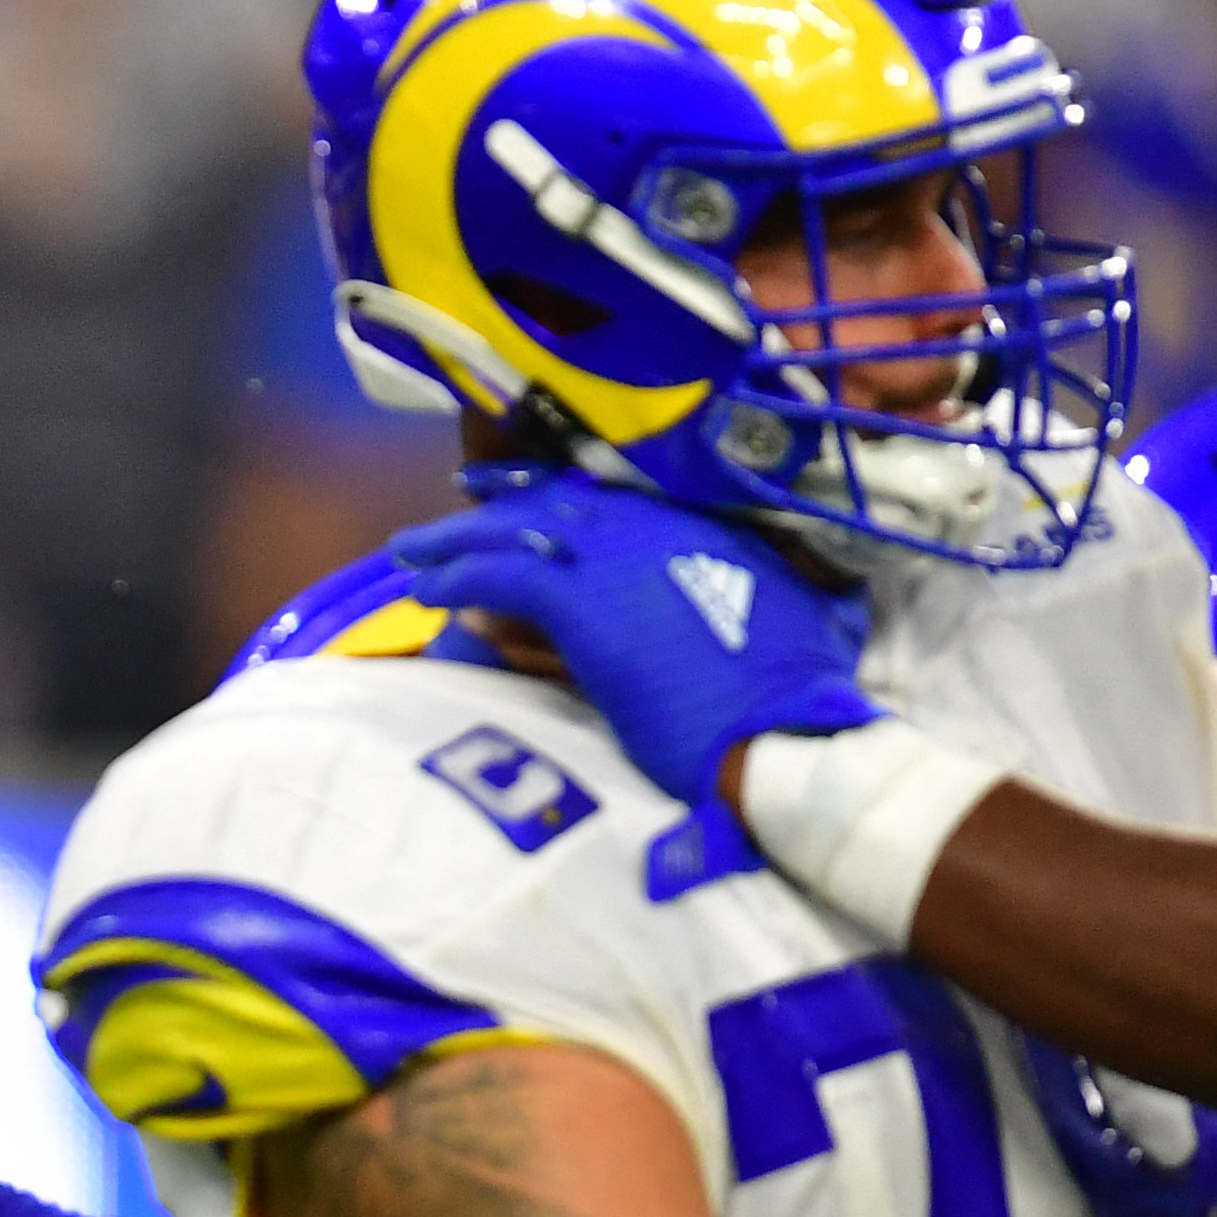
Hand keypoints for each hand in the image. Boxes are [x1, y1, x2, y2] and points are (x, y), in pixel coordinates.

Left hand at [390, 470, 880, 807]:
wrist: (786, 732)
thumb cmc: (800, 692)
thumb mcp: (804, 617)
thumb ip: (770, 587)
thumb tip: (759, 587)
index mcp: (707, 525)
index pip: (616, 493)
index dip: (562, 487)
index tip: (526, 484)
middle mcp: (659, 527)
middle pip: (558, 500)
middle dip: (500, 499)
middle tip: (455, 501)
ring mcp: (620, 559)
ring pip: (517, 530)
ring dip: (456, 539)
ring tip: (412, 550)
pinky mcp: (585, 604)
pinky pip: (501, 577)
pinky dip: (458, 579)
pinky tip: (427, 593)